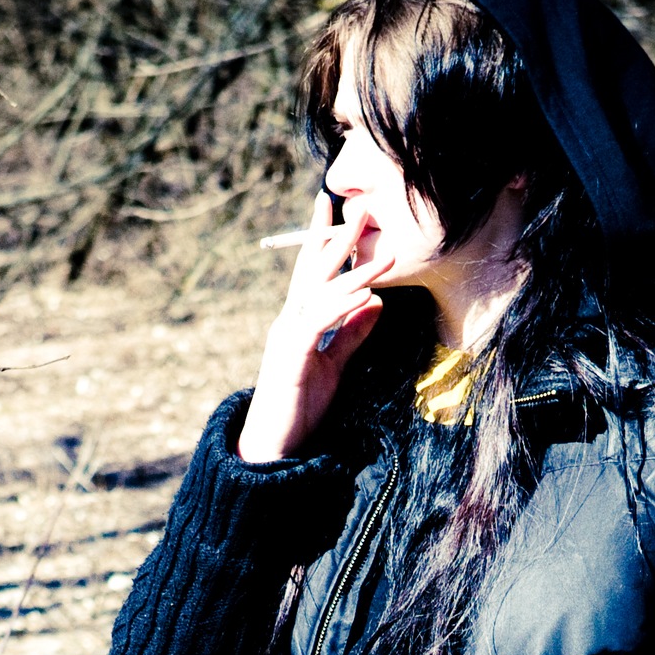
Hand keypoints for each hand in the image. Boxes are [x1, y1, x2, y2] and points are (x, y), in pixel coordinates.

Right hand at [236, 191, 392, 462]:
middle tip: (359, 206)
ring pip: (320, 293)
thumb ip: (352, 334)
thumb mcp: (335, 365)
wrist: (272, 448)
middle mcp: (289, 321)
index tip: (336, 208)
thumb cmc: (300, 408)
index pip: (312, 273)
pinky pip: (318, 323)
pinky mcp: (291, 357)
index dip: (323, 240)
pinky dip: (341, 306)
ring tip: (382, 251)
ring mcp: (287, 337)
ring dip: (353, 271)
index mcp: (298, 322)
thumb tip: (377, 302)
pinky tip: (364, 293)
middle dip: (336, 237)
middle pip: (314, 272)